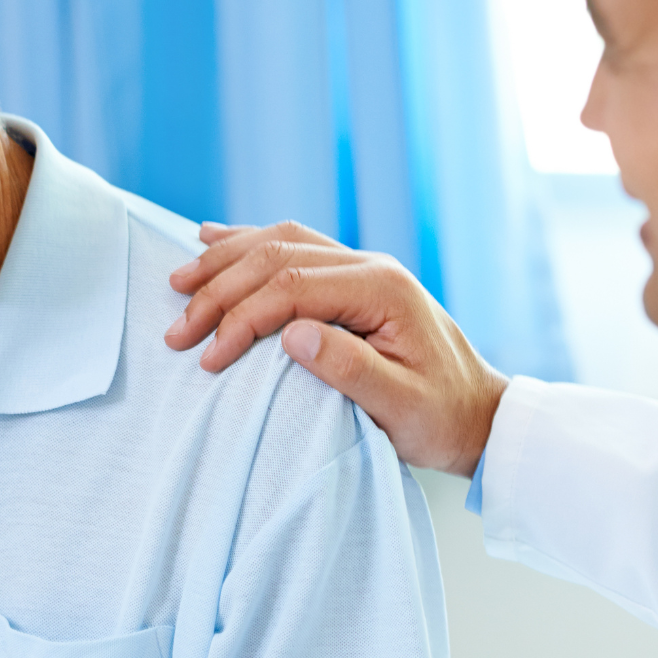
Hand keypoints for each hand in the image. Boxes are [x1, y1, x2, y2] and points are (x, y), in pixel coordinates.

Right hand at [165, 222, 508, 475]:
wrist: (480, 414)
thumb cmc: (442, 418)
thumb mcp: (402, 408)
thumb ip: (350, 370)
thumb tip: (291, 334)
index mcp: (382, 289)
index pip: (291, 288)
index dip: (240, 319)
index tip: (207, 359)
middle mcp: (370, 265)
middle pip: (277, 258)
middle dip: (220, 291)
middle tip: (177, 331)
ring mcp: (362, 267)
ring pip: (281, 242)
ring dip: (226, 260)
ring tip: (180, 283)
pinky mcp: (353, 278)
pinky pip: (294, 247)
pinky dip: (249, 244)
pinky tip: (214, 239)